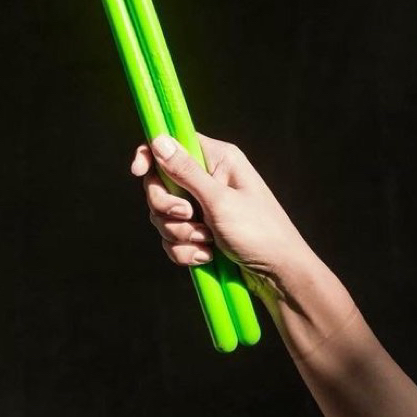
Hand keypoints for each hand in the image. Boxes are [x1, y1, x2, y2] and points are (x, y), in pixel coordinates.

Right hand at [130, 132, 315, 301]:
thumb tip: (159, 140)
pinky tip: (207, 257)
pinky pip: (172, 238)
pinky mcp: (199, 232)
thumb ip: (186, 172)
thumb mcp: (220, 201)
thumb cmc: (260, 233)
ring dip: (180, 233)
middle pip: (159, 183)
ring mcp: (202, 207)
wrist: (278, 275)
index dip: (151, 155)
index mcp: (218, 160)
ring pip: (163, 215)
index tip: (138, 172)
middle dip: (168, 207)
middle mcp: (208, 179)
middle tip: (189, 217)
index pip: (173, 143)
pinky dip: (185, 250)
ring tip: (207, 242)